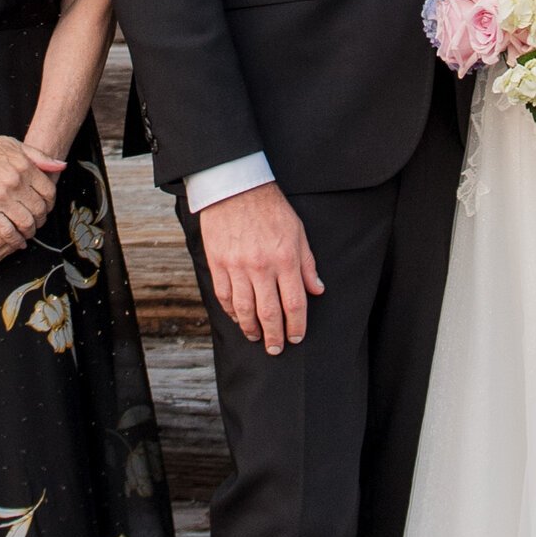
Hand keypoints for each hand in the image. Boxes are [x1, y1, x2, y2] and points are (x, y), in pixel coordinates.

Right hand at [0, 128, 60, 263]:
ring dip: (30, 231)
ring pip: (25, 222)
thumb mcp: (13, 144)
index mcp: (24, 166)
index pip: (48, 191)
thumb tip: (61, 166)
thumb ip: (39, 156)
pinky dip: (14, 240)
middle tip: (39, 221)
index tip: (46, 206)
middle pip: (39, 209)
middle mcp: (16, 183)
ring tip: (28, 232)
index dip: (50, 202)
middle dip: (41, 218)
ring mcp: (1, 198)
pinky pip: (6, 231)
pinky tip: (16, 241)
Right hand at [199, 181, 323, 355]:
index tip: (296, 337)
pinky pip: (224, 296)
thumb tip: (317, 290)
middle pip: (269, 313)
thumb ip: (307, 263)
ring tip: (257, 337)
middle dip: (275, 336)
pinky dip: (232, 312)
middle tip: (276, 349)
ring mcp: (237, 266)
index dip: (296, 326)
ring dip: (252, 329)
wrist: (235, 187)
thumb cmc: (270, 208)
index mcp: (285, 259)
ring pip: (244, 309)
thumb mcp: (298, 231)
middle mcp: (262, 266)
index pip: (294, 303)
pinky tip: (238, 318)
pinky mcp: (218, 263)